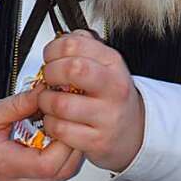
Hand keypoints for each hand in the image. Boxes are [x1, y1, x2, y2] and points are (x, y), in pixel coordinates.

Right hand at [0, 88, 82, 180]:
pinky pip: (49, 173)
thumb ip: (20, 103)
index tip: (64, 117)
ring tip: (59, 122)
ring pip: (59, 175)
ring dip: (67, 150)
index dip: (65, 141)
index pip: (49, 164)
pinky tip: (50, 134)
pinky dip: (57, 155)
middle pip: (61, 173)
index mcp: (6, 164)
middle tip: (69, 117)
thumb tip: (44, 91)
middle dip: (72, 143)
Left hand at [37, 30, 144, 172]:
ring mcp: (106, 116)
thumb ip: (83, 46)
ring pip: (61, 104)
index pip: (75, 44)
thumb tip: (59, 40)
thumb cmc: (113, 94)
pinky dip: (51, 124)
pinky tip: (56, 120)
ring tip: (49, 101)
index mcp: (113, 63)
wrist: (135, 131)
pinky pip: (62, 130)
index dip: (53, 49)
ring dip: (46, 101)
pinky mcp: (97, 141)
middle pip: (72, 69)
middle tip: (48, 78)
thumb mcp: (105, 64)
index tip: (49, 57)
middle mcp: (113, 88)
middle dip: (50, 72)